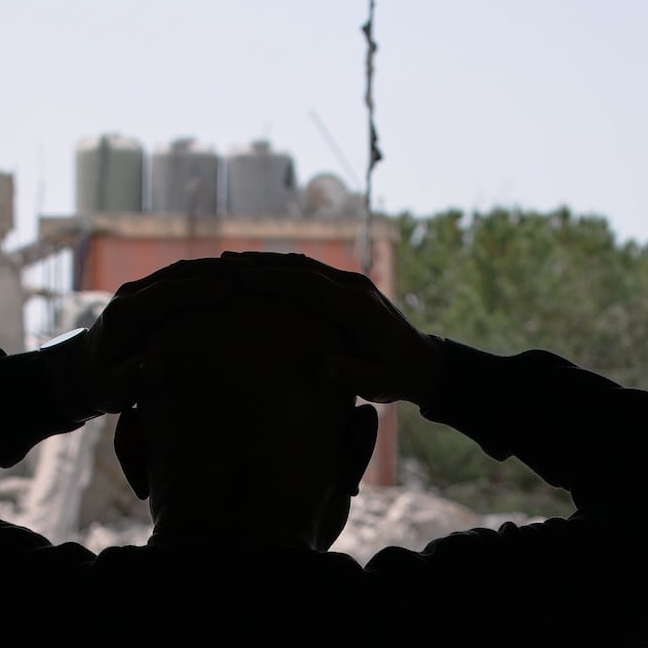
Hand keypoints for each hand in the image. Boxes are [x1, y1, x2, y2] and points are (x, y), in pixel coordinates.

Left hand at [30, 256, 245, 419]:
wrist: (79, 373)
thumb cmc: (99, 388)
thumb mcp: (110, 393)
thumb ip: (131, 380)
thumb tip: (158, 366)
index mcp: (122, 316)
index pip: (163, 294)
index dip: (195, 290)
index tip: (228, 291)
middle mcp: (129, 296)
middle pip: (175, 274)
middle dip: (213, 272)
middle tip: (251, 275)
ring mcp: (138, 291)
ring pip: (180, 271)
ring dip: (213, 270)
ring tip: (250, 275)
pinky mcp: (147, 294)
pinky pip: (180, 279)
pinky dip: (206, 278)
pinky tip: (234, 284)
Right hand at [224, 253, 438, 408]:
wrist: (423, 363)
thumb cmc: (397, 377)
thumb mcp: (378, 383)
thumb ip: (351, 374)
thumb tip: (321, 367)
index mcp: (359, 307)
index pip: (310, 285)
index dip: (276, 280)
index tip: (242, 278)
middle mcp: (354, 287)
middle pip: (302, 268)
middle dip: (262, 265)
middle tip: (224, 264)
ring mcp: (351, 284)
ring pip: (303, 266)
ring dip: (268, 263)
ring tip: (231, 264)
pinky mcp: (346, 288)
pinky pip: (309, 274)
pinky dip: (282, 271)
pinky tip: (257, 274)